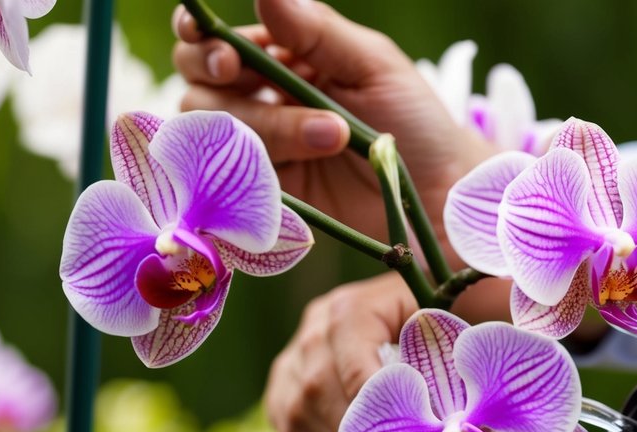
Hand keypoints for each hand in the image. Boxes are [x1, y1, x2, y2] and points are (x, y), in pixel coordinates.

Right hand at [172, 1, 493, 243]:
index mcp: (284, 57)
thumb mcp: (372, 66)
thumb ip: (316, 31)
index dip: (202, 38)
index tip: (222, 50)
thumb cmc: (414, 122)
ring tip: (333, 135)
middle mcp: (263, 98)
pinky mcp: (267, 194)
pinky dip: (256, 168)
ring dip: (270, 125)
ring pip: (217, 130)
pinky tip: (299, 165)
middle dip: (218, 79)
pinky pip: (235, 179)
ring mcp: (262, 148)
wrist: (437, 196)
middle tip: (251, 79)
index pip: (217, 40)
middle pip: (199, 83)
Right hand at [264, 272, 510, 431]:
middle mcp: (313, 331)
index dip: (378, 414)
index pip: (354, 370)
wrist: (406, 308)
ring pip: (302, 418)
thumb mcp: (444, 329)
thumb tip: (452, 425)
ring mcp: (291, 360)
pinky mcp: (280, 389)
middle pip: (323, 396)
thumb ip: (444, 365)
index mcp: (350, 310)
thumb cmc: (434, 321)